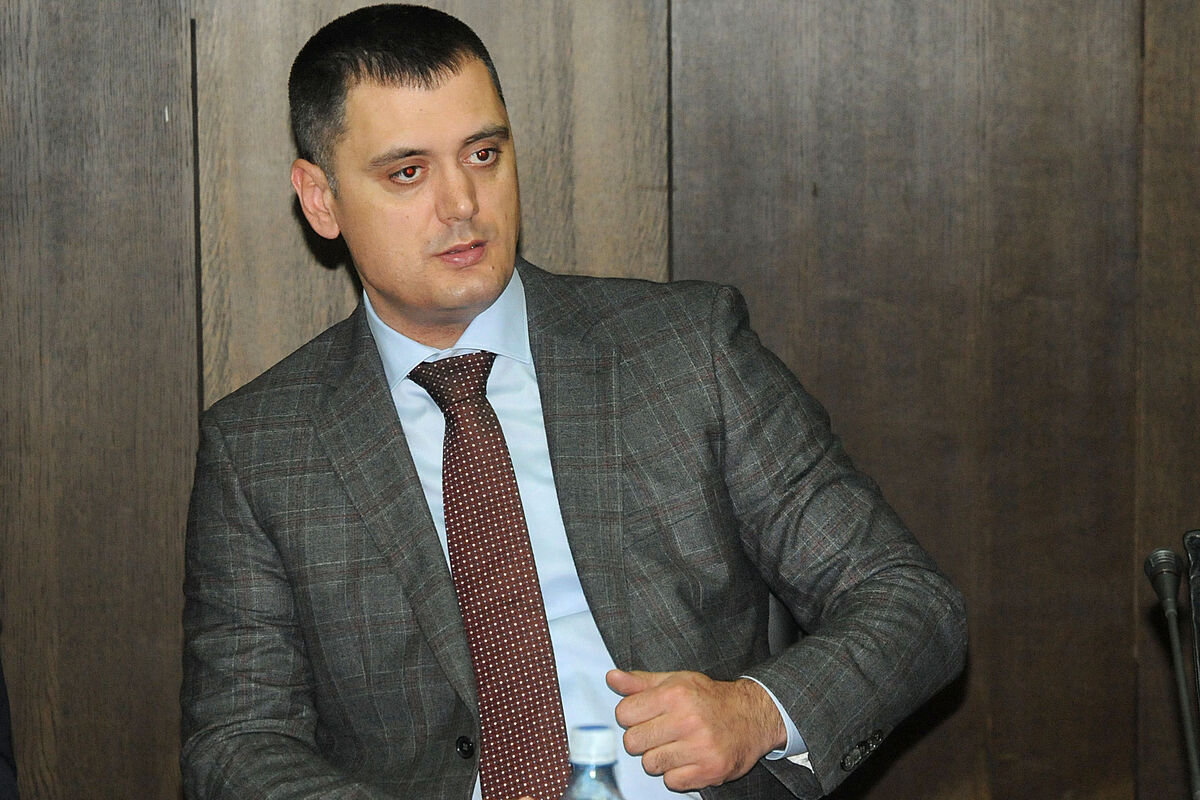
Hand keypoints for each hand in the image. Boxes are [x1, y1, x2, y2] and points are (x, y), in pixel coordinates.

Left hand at [606, 669, 786, 791]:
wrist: (753, 716)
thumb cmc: (710, 698)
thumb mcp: (676, 681)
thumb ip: (641, 683)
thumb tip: (611, 678)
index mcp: (675, 694)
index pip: (624, 713)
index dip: (630, 716)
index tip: (643, 716)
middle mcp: (687, 720)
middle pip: (633, 742)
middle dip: (641, 739)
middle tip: (659, 733)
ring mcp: (700, 748)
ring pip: (650, 764)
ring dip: (658, 758)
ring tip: (675, 746)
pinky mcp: (710, 771)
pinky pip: (671, 782)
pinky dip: (676, 774)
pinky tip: (687, 759)